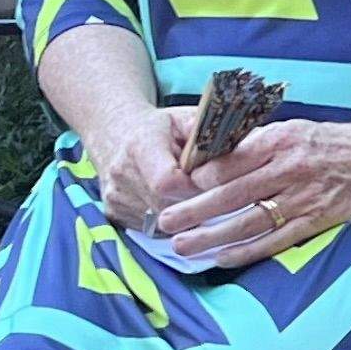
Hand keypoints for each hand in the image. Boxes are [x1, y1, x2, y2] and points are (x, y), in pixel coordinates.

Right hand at [84, 100, 205, 233]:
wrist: (117, 134)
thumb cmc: (159, 128)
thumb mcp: (184, 119)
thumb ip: (206, 136)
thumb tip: (237, 150)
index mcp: (140, 146)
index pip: (168, 182)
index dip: (195, 187)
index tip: (210, 180)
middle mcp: (122, 175)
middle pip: (168, 207)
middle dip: (195, 204)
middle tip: (212, 193)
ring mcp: (116, 198)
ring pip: (161, 223)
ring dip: (184, 217)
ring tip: (193, 196)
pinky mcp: (114, 214)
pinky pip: (151, 229)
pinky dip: (169, 223)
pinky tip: (175, 204)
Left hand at [146, 103, 350, 269]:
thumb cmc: (330, 141)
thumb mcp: (292, 129)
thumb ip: (255, 144)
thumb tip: (209, 160)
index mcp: (281, 138)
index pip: (230, 158)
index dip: (197, 175)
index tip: (170, 185)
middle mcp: (290, 166)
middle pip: (232, 192)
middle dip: (194, 209)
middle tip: (164, 221)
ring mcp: (305, 196)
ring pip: (249, 220)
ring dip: (212, 235)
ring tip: (183, 245)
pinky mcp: (317, 220)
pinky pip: (275, 240)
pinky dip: (246, 251)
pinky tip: (222, 258)